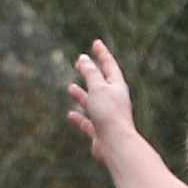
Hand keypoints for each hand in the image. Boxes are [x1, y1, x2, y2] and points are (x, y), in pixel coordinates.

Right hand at [66, 37, 137, 168]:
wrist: (116, 144)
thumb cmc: (109, 114)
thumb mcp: (98, 88)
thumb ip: (90, 73)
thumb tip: (83, 58)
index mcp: (117, 87)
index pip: (109, 65)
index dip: (102, 54)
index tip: (96, 43)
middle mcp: (114, 101)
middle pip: (101, 83)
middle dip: (90, 72)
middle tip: (79, 63)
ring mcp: (108, 116)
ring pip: (93, 102)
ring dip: (82, 94)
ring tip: (69, 87)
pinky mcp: (101, 132)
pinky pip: (88, 122)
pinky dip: (79, 117)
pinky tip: (69, 114)